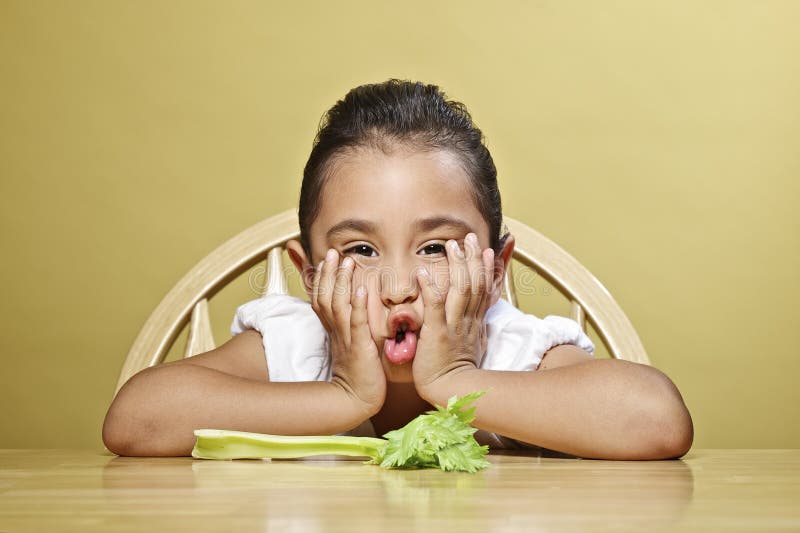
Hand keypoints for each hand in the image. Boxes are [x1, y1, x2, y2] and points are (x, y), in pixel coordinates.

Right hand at [311, 248, 385, 417]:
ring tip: (346, 261)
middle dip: (328, 273)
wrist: (358, 400)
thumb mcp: (351, 344)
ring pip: (339, 306)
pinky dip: (359, 306)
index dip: (322, 278)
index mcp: (334, 330)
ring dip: (341, 282)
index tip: (326, 259)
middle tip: (332, 251)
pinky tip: (362, 290)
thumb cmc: (360, 373)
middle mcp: (336, 332)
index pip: (322, 299)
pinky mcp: (360, 349)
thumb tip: (353, 307)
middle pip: (326, 297)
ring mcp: (347, 339)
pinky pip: (358, 325)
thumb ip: (350, 325)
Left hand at [412, 233, 494, 397]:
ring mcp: (454, 326)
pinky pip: (435, 306)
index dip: (484, 268)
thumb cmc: (455, 373)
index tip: (485, 250)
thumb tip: (476, 317)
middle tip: (470, 238)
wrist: (450, 392)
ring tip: (451, 245)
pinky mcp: (438, 333)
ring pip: (461, 289)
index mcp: (475, 324)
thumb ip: (472, 328)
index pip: (483, 290)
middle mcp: (468, 321)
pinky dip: (430, 287)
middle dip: (473, 258)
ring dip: (457, 265)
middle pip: (475, 284)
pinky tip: (422, 272)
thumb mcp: (471, 346)